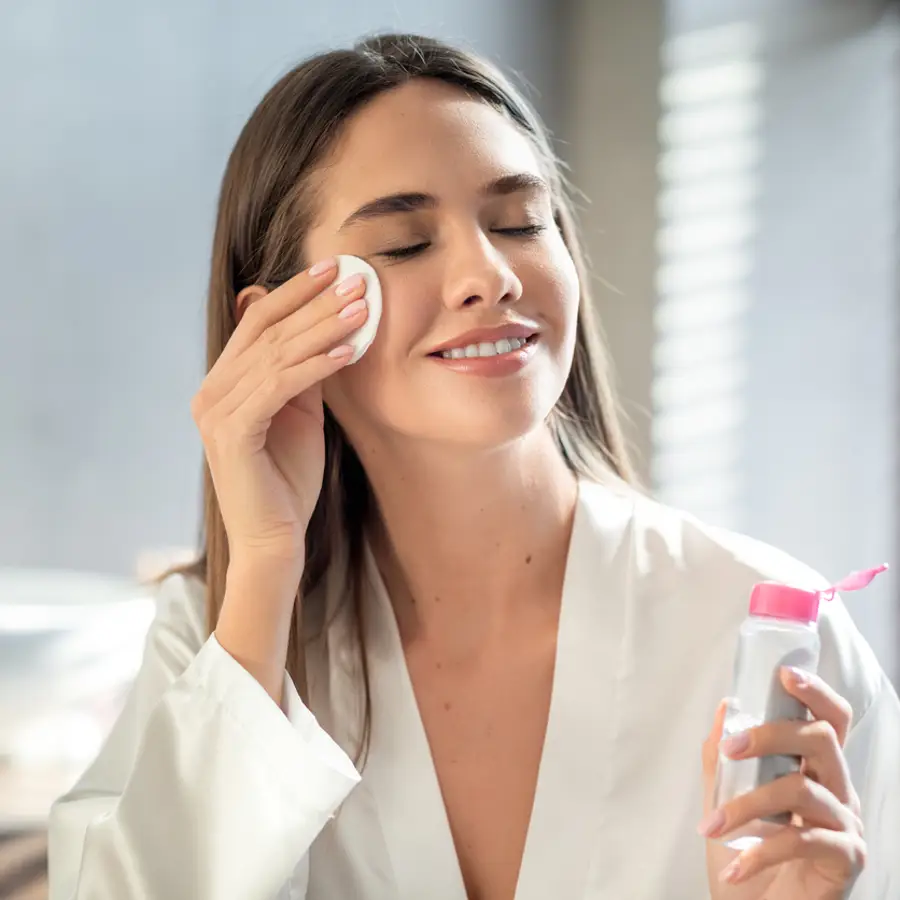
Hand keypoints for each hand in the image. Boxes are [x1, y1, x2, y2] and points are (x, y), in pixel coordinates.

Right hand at [191, 258, 368, 568]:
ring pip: (276, 354)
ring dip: (323, 328)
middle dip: (316, 302)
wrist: (274, 539)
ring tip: (363, 308)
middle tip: (358, 280)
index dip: (295, 292)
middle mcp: (211, 391)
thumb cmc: (288, 479)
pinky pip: (278, 386)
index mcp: (224, 382)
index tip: (334, 268)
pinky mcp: (231, 432)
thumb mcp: (300, 413)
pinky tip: (348, 352)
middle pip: (268, 331)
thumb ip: (303, 372)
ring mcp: (216, 411)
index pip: (259, 322)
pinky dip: (315, 366)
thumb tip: (325, 327)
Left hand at [701, 668, 865, 898]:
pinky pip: (804, 840)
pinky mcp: (847, 859)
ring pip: (803, 790)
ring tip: (712, 824)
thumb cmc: (744, 854)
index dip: (814, 692)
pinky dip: (761, 852)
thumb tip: (726, 707)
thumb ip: (723, 756)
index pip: (829, 719)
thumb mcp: (723, 798)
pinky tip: (734, 867)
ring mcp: (846, 824)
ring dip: (749, 804)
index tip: (784, 674)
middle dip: (772, 734)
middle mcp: (837, 789)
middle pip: (822, 739)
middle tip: (730, 748)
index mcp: (814, 768)